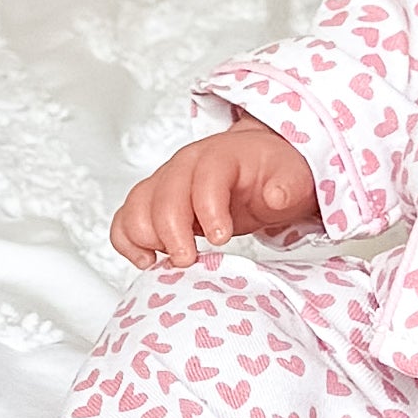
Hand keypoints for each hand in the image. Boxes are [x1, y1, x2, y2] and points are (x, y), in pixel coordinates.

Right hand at [110, 121, 320, 267]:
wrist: (257, 164)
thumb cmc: (270, 172)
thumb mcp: (291, 176)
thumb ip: (287, 186)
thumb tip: (276, 195)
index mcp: (219, 156)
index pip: (205, 178)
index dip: (208, 210)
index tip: (220, 239)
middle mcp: (185, 166)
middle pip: (164, 196)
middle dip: (172, 234)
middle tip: (190, 260)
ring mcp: (165, 183)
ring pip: (137, 207)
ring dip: (148, 239)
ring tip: (173, 261)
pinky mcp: (153, 203)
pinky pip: (125, 220)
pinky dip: (128, 241)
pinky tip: (147, 260)